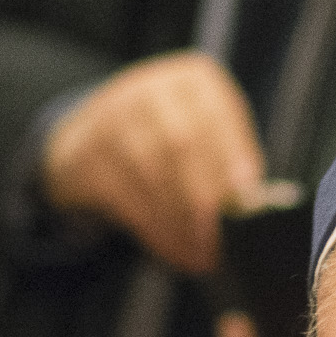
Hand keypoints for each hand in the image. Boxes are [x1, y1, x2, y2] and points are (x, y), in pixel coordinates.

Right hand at [41, 51, 262, 275]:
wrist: (95, 142)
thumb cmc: (169, 145)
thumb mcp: (205, 139)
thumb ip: (230, 165)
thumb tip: (248, 204)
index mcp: (192, 81)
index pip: (216, 115)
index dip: (232, 158)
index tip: (245, 200)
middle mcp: (150, 89)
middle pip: (180, 144)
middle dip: (203, 200)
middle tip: (219, 242)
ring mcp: (112, 118)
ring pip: (151, 174)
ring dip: (178, 223)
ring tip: (198, 255)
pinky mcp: (86, 153)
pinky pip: (124, 196)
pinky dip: (153, 229)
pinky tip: (171, 249)